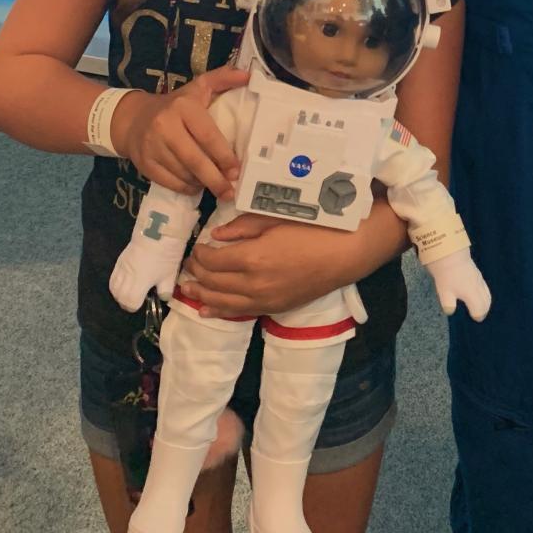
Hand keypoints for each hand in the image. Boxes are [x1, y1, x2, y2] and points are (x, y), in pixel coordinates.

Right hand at [110, 231, 187, 309]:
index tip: (143, 302)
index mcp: (139, 284)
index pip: (129, 303)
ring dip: (120, 294)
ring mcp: (121, 269)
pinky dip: (116, 284)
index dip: (135, 306)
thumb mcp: (170, 275)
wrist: (158, 232)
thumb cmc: (166, 255)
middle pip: (119, 297)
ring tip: (131, 291)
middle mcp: (126, 278)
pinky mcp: (119, 260)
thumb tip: (162, 298)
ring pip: (113, 288)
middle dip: (126, 302)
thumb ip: (165, 290)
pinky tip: (125, 281)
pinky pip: (112, 277)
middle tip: (137, 299)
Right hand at [112, 68, 246, 197]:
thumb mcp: (198, 87)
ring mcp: (152, 147)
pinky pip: (169, 183)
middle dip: (215, 178)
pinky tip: (197, 186)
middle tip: (231, 191)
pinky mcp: (144, 164)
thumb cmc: (175, 104)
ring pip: (183, 174)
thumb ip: (223, 78)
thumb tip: (249, 75)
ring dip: (202, 183)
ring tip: (217, 186)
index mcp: (183, 107)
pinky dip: (186, 188)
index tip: (237, 170)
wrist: (133, 118)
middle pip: (194, 159)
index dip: (224, 155)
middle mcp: (165, 126)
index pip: (207, 135)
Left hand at [185, 213, 369, 317]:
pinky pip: (239, 313)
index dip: (200, 253)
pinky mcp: (273, 308)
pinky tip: (206, 309)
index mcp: (252, 258)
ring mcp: (263, 300)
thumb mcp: (277, 219)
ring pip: (222, 301)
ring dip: (201, 294)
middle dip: (197, 273)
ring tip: (187, 288)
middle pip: (213, 282)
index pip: (213, 260)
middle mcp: (252, 284)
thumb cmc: (313, 230)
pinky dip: (219, 311)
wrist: (345, 254)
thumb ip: (244, 227)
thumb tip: (217, 234)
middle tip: (188, 264)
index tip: (196, 245)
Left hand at [425, 247, 491, 321]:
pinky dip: (484, 293)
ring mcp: (479, 279)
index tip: (475, 319)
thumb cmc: (447, 275)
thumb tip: (451, 311)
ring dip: (485, 301)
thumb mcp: (444, 292)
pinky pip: (484, 286)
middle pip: (487, 302)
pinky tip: (477, 291)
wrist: (450, 253)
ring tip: (480, 305)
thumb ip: (448, 304)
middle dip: (484, 309)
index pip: (480, 309)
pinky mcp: (477, 272)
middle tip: (478, 315)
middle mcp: (478, 287)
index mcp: (472, 295)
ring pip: (487, 293)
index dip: (478, 316)